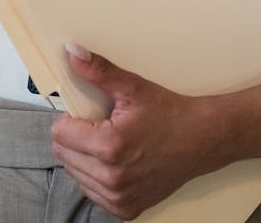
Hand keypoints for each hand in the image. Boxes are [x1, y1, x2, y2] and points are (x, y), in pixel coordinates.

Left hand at [51, 48, 216, 219]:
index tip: (88, 113)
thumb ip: (98, 70)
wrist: (200, 140)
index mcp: (109, 146)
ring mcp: (118, 198)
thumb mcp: (132, 87)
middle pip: (63, 154)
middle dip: (75, 136)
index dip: (70, 118)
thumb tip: (71, 53)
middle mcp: (112, 178)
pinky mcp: (124, 209)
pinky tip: (115, 161)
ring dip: (84, 157)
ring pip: (75, 174)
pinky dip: (97, 176)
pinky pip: (92, 192)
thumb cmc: (169, 113)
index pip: (59, 133)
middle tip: (100, 124)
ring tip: (109, 142)